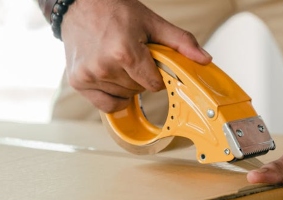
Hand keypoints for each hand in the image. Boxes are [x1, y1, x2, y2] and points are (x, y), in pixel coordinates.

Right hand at [60, 0, 211, 112]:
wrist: (79, 4)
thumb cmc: (114, 10)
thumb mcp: (152, 22)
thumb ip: (181, 42)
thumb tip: (204, 59)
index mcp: (124, 52)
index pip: (154, 84)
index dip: (157, 75)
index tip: (150, 61)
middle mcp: (104, 67)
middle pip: (139, 91)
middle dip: (141, 77)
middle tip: (132, 56)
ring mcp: (89, 76)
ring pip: (124, 97)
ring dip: (126, 84)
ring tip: (117, 61)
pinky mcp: (78, 82)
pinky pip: (106, 105)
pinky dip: (112, 96)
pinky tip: (111, 78)